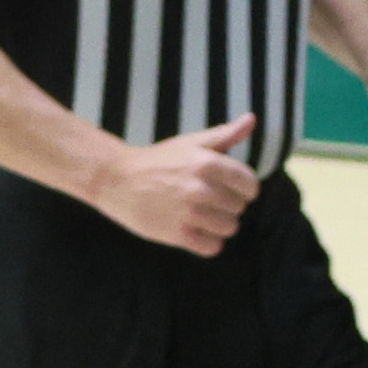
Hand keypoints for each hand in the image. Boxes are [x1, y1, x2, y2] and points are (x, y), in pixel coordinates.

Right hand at [91, 115, 261, 255]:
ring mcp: (190, 213)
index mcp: (209, 163)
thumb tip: (252, 119)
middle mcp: (202, 188)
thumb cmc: (157, 160)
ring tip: (199, 215)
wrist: (116, 179)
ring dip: (217, 224)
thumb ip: (225, 134)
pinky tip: (192, 229)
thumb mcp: (191, 142)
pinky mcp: (178, 235)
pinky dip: (206, 242)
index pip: (250, 186)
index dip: (242, 188)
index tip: (226, 187)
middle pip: (239, 208)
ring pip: (229, 229)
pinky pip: (213, 247)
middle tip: (204, 199)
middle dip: (226, 205)